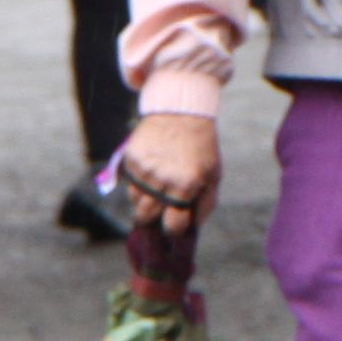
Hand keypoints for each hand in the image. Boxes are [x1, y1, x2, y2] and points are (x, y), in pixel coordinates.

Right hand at [114, 110, 222, 229]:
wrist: (182, 112)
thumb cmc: (201, 147)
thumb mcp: (213, 174)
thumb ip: (206, 203)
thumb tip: (193, 226)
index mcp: (185, 187)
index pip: (172, 226)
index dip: (173, 228)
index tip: (174, 223)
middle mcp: (162, 181)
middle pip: (145, 216)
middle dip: (151, 218)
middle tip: (158, 210)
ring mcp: (143, 170)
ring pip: (134, 200)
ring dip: (144, 198)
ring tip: (156, 184)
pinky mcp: (131, 159)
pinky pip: (128, 181)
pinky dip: (137, 180)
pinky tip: (150, 168)